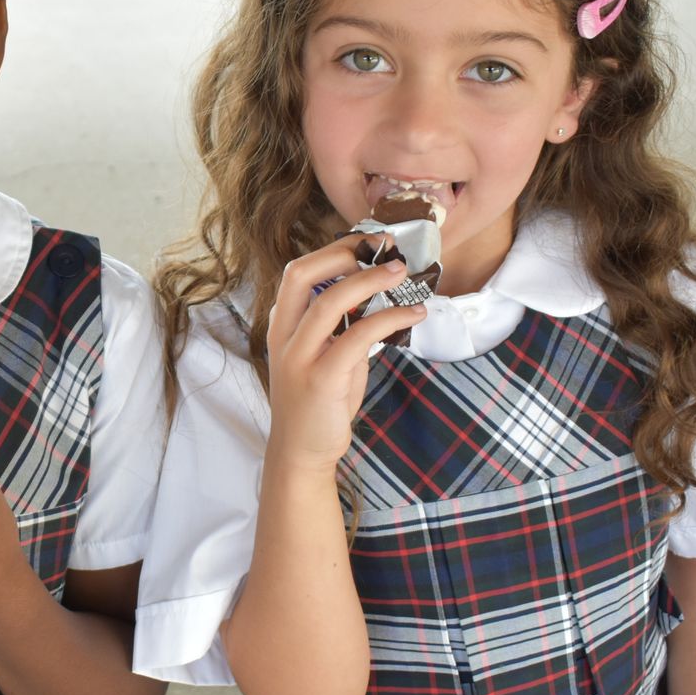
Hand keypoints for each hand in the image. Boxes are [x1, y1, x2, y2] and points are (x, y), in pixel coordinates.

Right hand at [265, 235, 426, 470]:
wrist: (302, 453)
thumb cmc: (318, 403)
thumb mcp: (326, 356)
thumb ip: (342, 327)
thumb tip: (378, 295)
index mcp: (282, 327)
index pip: (297, 272)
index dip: (333, 250)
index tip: (368, 242)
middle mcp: (284, 337)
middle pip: (301, 274)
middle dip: (344, 254)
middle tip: (383, 247)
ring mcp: (299, 358)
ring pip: (330, 302)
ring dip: (370, 281)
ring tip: (403, 273)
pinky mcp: (321, 380)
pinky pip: (357, 337)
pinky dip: (389, 318)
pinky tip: (413, 314)